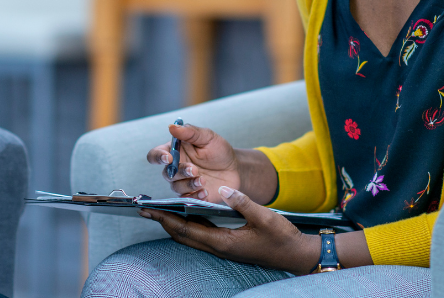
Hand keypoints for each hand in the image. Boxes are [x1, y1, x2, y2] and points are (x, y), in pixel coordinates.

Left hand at [139, 186, 318, 273]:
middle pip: (183, 235)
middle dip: (164, 222)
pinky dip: (190, 224)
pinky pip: (203, 235)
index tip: (149, 210)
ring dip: (175, 224)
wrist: (297, 255)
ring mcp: (224, 248)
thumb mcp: (264, 217)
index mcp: (223, 242)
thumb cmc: (282, 238)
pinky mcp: (229, 245)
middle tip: (146, 209)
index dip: (166, 219)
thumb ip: (243, 202)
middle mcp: (219, 247)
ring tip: (162, 209)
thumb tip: (223, 188)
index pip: (186, 230)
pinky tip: (189, 213)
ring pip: (192, 236)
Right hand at [147, 124, 239, 202]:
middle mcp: (176, 168)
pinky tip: (205, 191)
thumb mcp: (208, 137)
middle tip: (195, 170)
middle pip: (166, 173)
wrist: (235, 169)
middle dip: (180, 172)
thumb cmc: (219, 151)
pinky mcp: (192, 196)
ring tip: (203, 180)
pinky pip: (187, 200)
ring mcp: (183, 183)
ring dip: (188, 184)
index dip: (158, 157)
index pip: (155, 155)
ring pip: (176, 187)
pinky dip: (195, 196)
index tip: (168, 157)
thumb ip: (190, 132)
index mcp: (175, 152)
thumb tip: (172, 127)